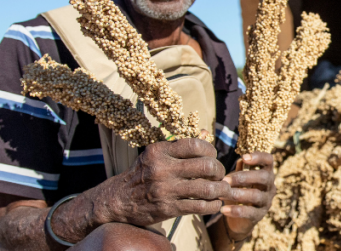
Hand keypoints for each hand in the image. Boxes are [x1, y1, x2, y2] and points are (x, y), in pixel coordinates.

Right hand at [99, 137, 232, 226]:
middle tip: (220, 175)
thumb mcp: (155, 155)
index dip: (211, 151)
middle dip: (219, 170)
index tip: (212, 157)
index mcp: (159, 151)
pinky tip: (214, 203)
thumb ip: (180, 146)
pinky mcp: (168, 208)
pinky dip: (213, 205)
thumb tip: (206, 132)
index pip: (196, 145)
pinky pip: (199, 206)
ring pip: (206, 188)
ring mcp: (165, 190)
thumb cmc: (142, 174)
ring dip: (221, 190)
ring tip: (222, 190)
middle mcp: (162, 169)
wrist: (118, 200)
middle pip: (206, 166)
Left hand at [219, 152, 275, 241]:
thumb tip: (240, 160)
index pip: (268, 160)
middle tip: (225, 180)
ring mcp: (266, 201)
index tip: (244, 157)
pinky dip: (235, 211)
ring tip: (221, 195)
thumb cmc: (239, 190)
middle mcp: (270, 185)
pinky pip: (250, 212)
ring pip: (256, 195)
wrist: (239, 217)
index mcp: (266, 172)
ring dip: (238, 194)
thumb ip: (240, 169)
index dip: (259, 157)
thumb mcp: (239, 179)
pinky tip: (223, 209)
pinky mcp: (260, 215)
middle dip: (244, 177)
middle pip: (264, 177)